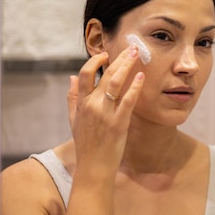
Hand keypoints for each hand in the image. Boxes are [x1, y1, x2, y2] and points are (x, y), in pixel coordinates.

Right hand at [67, 46, 143, 178]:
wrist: (93, 166)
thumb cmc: (86, 144)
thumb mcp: (73, 119)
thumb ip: (73, 97)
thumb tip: (72, 77)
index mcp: (82, 103)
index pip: (86, 74)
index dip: (96, 61)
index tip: (107, 54)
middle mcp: (92, 106)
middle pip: (105, 75)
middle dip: (119, 59)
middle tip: (133, 48)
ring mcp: (105, 114)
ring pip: (115, 83)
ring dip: (127, 66)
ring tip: (137, 55)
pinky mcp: (118, 123)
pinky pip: (128, 101)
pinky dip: (134, 87)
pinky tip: (141, 77)